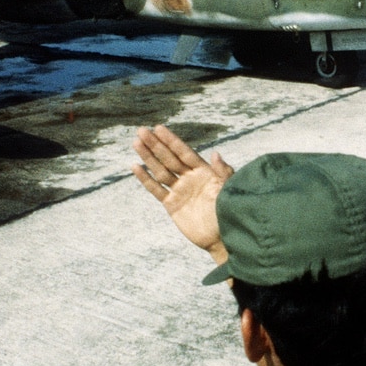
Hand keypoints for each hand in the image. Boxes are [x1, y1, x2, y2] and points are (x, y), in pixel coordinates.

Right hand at [132, 125, 234, 261]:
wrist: (222, 237)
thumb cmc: (230, 211)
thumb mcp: (229, 189)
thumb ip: (223, 171)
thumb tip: (215, 153)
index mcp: (203, 171)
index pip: (184, 152)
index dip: (172, 141)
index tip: (159, 128)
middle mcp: (189, 178)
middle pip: (169, 158)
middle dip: (156, 144)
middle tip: (141, 131)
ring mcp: (180, 190)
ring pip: (160, 170)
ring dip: (148, 157)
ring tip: (136, 143)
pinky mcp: (172, 204)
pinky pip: (156, 189)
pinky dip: (146, 179)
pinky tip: (135, 167)